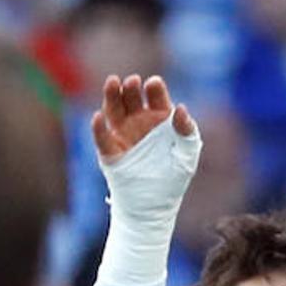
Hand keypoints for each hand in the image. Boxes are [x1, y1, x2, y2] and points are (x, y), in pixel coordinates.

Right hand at [92, 74, 200, 221]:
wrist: (155, 204)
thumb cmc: (175, 177)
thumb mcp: (187, 154)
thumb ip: (187, 130)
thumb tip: (181, 108)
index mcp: (160, 119)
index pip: (156, 98)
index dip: (155, 89)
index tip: (154, 83)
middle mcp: (139, 122)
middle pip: (132, 99)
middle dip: (131, 88)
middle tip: (133, 81)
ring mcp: (123, 135)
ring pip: (114, 111)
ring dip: (112, 97)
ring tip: (113, 82)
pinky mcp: (110, 152)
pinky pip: (101, 137)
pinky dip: (98, 127)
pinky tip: (98, 117)